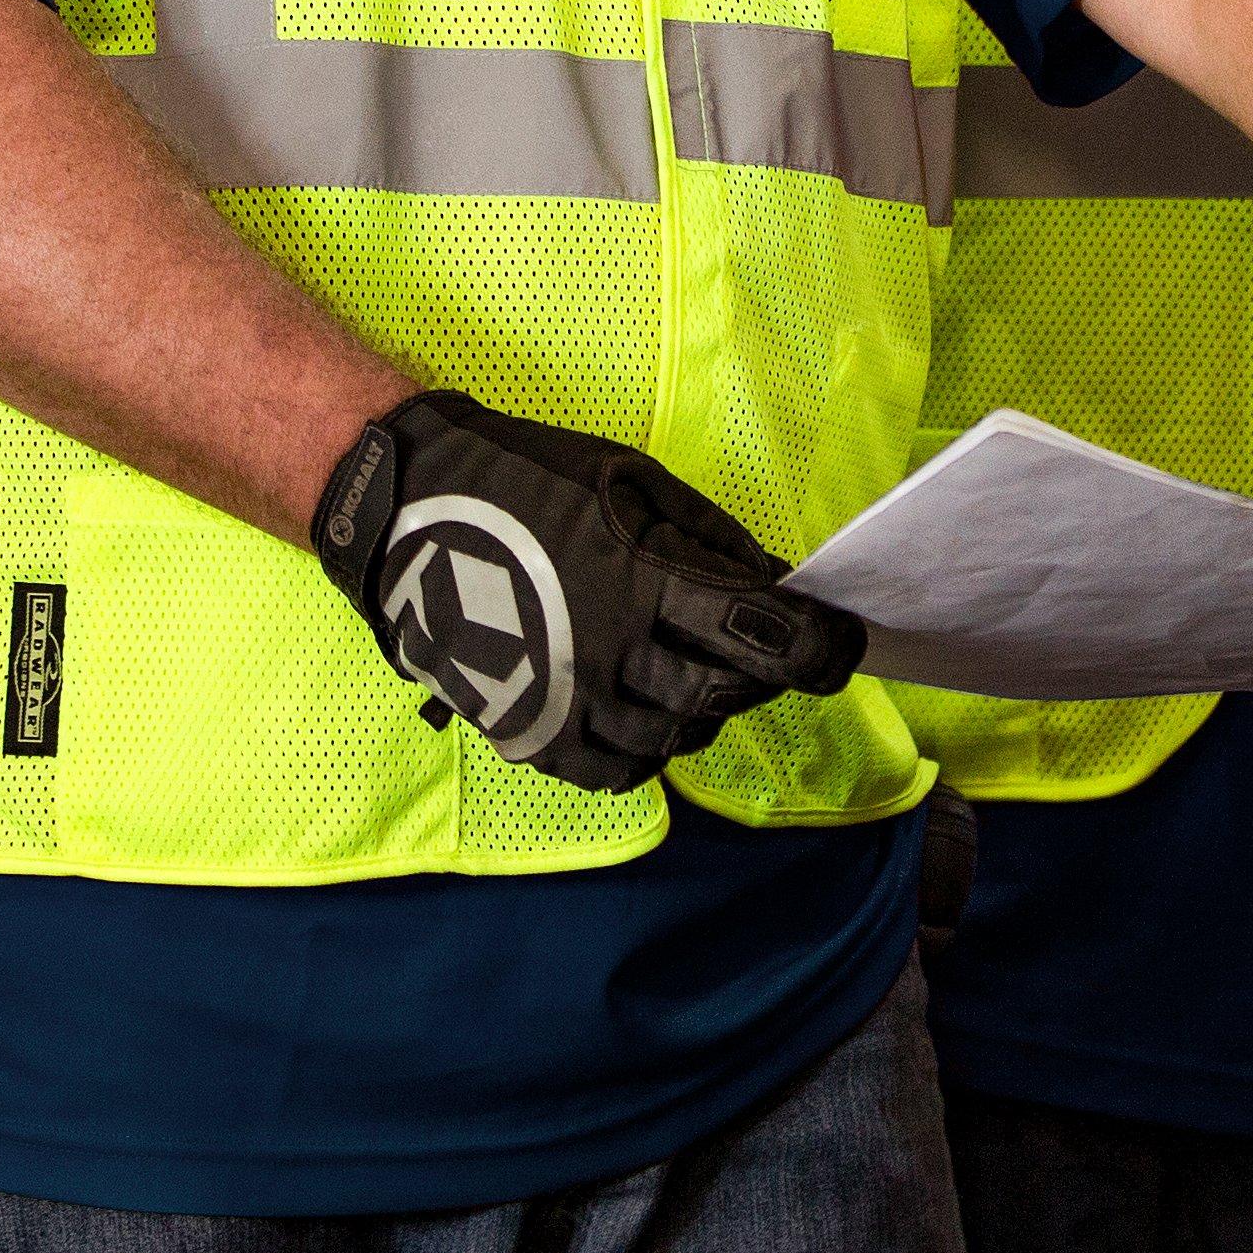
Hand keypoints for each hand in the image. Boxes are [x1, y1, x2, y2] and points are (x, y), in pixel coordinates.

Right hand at [310, 394, 864, 794]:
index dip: (820, 646)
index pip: (763, 634)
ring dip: (706, 706)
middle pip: (728, 692)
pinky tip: (645, 709)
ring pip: (679, 736)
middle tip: (756, 644)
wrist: (409, 513)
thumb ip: (710, 539)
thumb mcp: (631, 481)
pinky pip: (619, 771)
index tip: (843, 644)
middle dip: (761, 671)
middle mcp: (613, 653)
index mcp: (644, 580)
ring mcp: (571, 704)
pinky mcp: (534, 736)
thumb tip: (777, 585)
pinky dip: (650, 749)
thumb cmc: (527, 481)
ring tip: (690, 665)